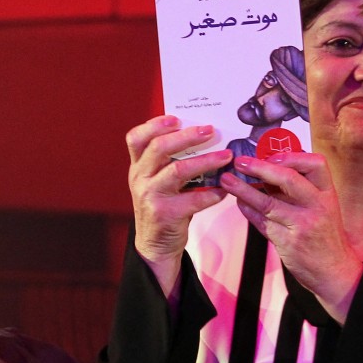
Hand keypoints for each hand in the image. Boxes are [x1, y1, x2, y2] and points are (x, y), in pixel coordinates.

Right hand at [126, 116, 230, 296]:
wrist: (155, 245)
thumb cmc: (163, 206)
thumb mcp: (157, 181)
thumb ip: (168, 162)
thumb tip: (200, 136)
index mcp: (138, 167)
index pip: (136, 139)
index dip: (154, 125)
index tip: (176, 118)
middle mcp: (140, 179)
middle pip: (159, 148)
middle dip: (186, 136)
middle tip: (210, 130)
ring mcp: (150, 197)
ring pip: (177, 171)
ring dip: (205, 161)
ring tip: (226, 156)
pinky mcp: (164, 214)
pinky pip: (192, 200)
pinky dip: (211, 194)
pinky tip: (223, 190)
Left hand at [219, 152, 362, 322]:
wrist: (334, 271)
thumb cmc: (325, 236)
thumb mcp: (324, 207)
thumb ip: (302, 190)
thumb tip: (269, 168)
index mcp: (328, 193)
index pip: (315, 163)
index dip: (291, 156)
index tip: (270, 155)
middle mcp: (317, 206)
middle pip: (288, 179)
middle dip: (260, 167)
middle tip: (240, 162)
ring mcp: (303, 225)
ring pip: (268, 202)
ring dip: (244, 190)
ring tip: (227, 181)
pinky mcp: (288, 242)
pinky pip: (262, 222)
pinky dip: (248, 211)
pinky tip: (238, 202)